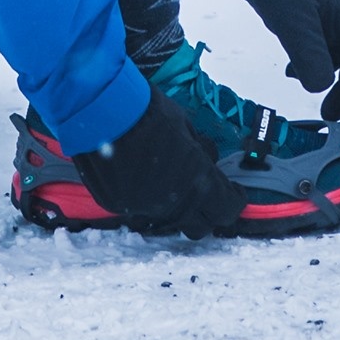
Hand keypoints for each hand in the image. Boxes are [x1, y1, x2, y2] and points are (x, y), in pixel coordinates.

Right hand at [72, 88, 246, 238]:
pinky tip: (140, 180)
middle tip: (206, 195)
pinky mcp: (118, 206)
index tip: (235, 193)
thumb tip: (207, 157)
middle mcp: (174, 203)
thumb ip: (199, 150)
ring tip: (170, 188)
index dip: (234, 201)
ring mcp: (144, 208)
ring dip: (175, 210)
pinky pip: (139, 211)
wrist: (104, 112)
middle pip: (200, 227)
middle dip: (207, 213)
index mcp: (198, 181)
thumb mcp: (185, 126)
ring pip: (167, 222)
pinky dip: (145, 200)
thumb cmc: (149, 111)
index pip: (227, 209)